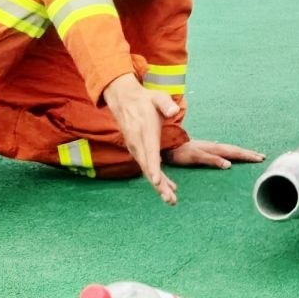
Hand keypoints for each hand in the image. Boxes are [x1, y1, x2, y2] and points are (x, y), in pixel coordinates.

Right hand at [102, 74, 181, 204]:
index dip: (153, 167)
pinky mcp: (137, 151)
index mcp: (144, 131)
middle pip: (148, 167)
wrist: (124, 100)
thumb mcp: (157, 97)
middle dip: (159, 185)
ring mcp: (136, 149)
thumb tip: (174, 110)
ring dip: (159, 186)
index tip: (156, 181)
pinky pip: (147, 167)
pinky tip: (169, 187)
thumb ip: (165, 104)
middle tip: (170, 199)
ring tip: (171, 200)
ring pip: (147, 171)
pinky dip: (157, 178)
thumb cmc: (145, 100)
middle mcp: (138, 143)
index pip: (149, 152)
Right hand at [164, 139, 265, 168]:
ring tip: (254, 158)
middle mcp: (210, 146)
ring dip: (240, 155)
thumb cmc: (182, 150)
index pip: (232, 149)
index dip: (246, 153)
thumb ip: (211, 154)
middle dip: (248, 154)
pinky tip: (227, 165)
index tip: (260, 156)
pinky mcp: (194, 155)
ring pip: (225, 152)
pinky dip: (218, 161)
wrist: (164, 146)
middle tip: (262, 157)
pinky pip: (208, 158)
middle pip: (233, 149)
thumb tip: (223, 155)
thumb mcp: (200, 153)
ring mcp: (203, 150)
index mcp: (212, 147)